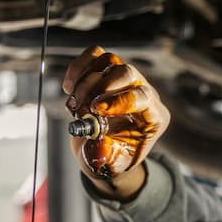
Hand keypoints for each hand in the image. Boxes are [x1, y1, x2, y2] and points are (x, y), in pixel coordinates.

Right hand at [62, 46, 169, 198]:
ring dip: (85, 80)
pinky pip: (95, 56)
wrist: (105, 149)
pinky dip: (78, 67)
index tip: (97, 109)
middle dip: (99, 88)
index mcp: (153, 116)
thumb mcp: (111, 165)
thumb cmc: (114, 157)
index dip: (121, 100)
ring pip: (110, 61)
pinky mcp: (107, 71)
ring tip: (73, 104)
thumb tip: (97, 150)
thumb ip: (105, 158)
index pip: (144, 97)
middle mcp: (142, 92)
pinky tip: (69, 87)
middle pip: (127, 73)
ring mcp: (125, 79)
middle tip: (80, 107)